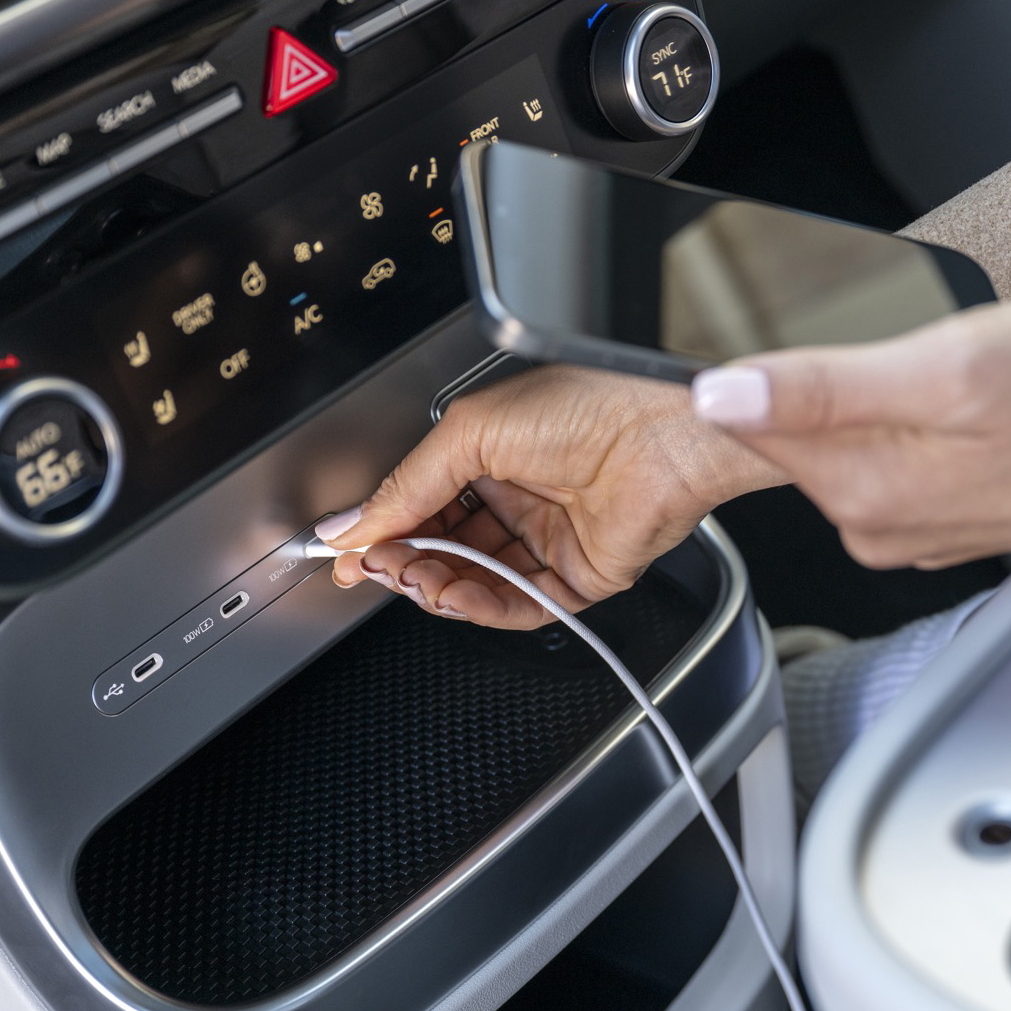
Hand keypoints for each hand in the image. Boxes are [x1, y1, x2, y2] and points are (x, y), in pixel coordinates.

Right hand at [321, 364, 783, 626]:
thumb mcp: (471, 432)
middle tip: (377, 566)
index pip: (424, 506)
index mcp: (493, 456)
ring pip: (478, 582)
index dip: (385, 531)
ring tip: (413, 578)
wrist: (660, 431)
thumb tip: (355, 523)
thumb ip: (409, 484)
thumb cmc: (591, 404)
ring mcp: (550, 540)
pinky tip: (456, 595)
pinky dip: (483, 606)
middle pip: (446, 549)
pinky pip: (522, 604)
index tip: (349, 551)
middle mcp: (521, 499)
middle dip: (406, 562)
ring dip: (439, 587)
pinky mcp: (580, 575)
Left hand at [691, 300, 1010, 566]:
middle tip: (912, 334)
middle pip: (797, 429)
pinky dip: (919, 414)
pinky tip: (973, 394)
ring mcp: (917, 526)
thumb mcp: (947, 366)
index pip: (748, 420)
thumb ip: (821, 389)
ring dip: (881, 388)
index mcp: (861, 490)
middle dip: (831, 369)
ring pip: (851, 437)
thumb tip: (718, 397)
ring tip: (956, 361)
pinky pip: (899, 454)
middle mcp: (878, 525)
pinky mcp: (954, 513)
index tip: (813, 320)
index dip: (757, 356)